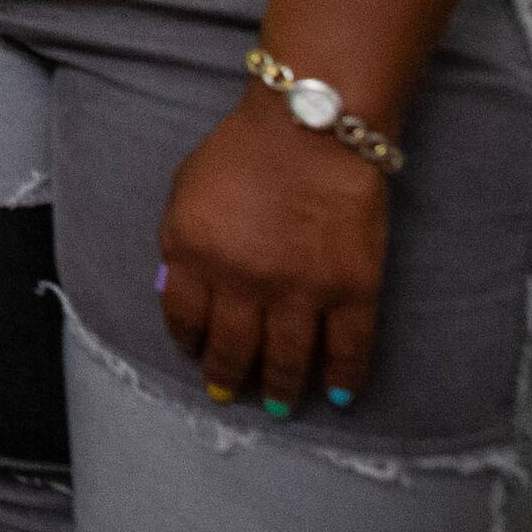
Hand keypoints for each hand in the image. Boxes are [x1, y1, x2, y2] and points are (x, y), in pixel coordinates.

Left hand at [158, 92, 390, 414]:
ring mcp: (301, 290)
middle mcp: (243, 281)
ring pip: (287, 360)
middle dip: (228, 377)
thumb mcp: (184, 192)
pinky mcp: (354, 290)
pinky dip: (342, 378)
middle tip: (229, 393)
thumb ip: (178, 246)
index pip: (184, 320)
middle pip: (233, 348)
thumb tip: (178, 297)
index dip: (190, 343)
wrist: (313, 127)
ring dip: (279, 389)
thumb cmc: (242, 153)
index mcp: (194, 254)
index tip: (196, 354)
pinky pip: (348, 350)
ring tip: (275, 404)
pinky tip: (335, 395)